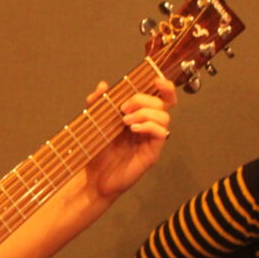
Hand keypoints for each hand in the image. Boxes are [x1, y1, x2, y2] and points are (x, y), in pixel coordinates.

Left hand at [84, 75, 176, 199]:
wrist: (94, 176)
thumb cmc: (98, 151)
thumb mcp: (95, 122)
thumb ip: (98, 102)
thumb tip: (103, 85)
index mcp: (140, 116)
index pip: (161, 98)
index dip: (165, 87)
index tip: (155, 80)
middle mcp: (149, 125)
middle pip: (163, 103)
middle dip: (143, 99)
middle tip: (123, 108)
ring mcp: (151, 139)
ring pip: (164, 117)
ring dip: (145, 113)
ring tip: (125, 121)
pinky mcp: (152, 153)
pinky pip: (161, 133)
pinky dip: (149, 126)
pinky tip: (133, 129)